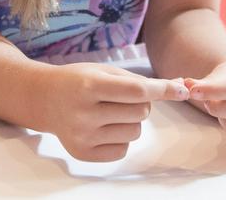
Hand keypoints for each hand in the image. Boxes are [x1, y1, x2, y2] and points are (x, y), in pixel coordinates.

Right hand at [42, 63, 188, 161]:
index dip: (162, 89)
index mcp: (89, 86)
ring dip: (131, 121)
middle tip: (120, 97)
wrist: (43, 99)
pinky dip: (121, 138)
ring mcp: (82, 137)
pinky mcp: (83, 154)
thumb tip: (180, 89)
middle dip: (141, 103)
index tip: (182, 89)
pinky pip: (123, 150)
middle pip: (140, 113)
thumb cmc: (78, 80)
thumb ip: (139, 81)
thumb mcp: (103, 70)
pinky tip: (103, 126)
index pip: (136, 91)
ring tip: (110, 111)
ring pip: (135, 132)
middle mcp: (84, 114)